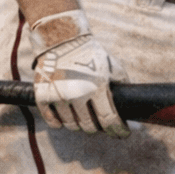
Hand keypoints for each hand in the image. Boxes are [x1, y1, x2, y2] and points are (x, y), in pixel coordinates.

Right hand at [31, 10, 128, 136]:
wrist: (61, 39)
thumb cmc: (90, 53)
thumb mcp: (112, 65)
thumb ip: (122, 83)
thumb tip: (131, 102)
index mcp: (97, 87)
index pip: (109, 119)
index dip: (118, 130)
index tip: (123, 134)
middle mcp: (77, 95)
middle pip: (89, 126)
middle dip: (98, 128)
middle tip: (101, 125)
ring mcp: (58, 97)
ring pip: (71, 125)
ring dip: (80, 126)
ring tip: (84, 120)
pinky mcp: (43, 96)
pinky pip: (52, 121)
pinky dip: (60, 123)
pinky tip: (66, 120)